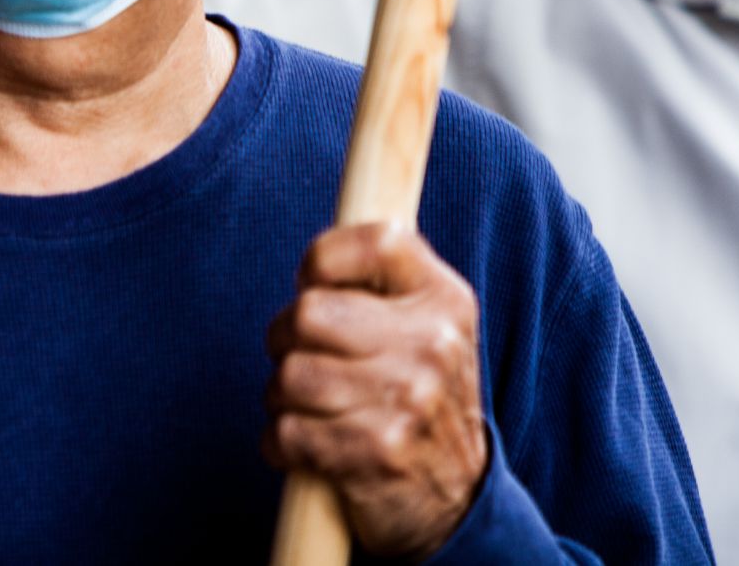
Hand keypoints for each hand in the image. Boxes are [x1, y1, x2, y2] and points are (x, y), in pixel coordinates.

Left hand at [264, 222, 488, 560]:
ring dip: (280, 397)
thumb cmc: (419, 396)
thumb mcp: (427, 327)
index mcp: (446, 300)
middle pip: (307, 313)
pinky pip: (285, 432)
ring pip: (289, 376)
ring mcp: (408, 401)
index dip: (323, 259)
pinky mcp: (376, 454)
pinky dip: (280, 443)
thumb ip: (380, 283)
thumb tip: (310, 266)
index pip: (376, 241)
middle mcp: (434, 345)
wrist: (458, 498)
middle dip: (284, 338)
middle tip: (301, 356)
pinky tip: (307, 445)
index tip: (315, 285)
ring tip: (307, 406)